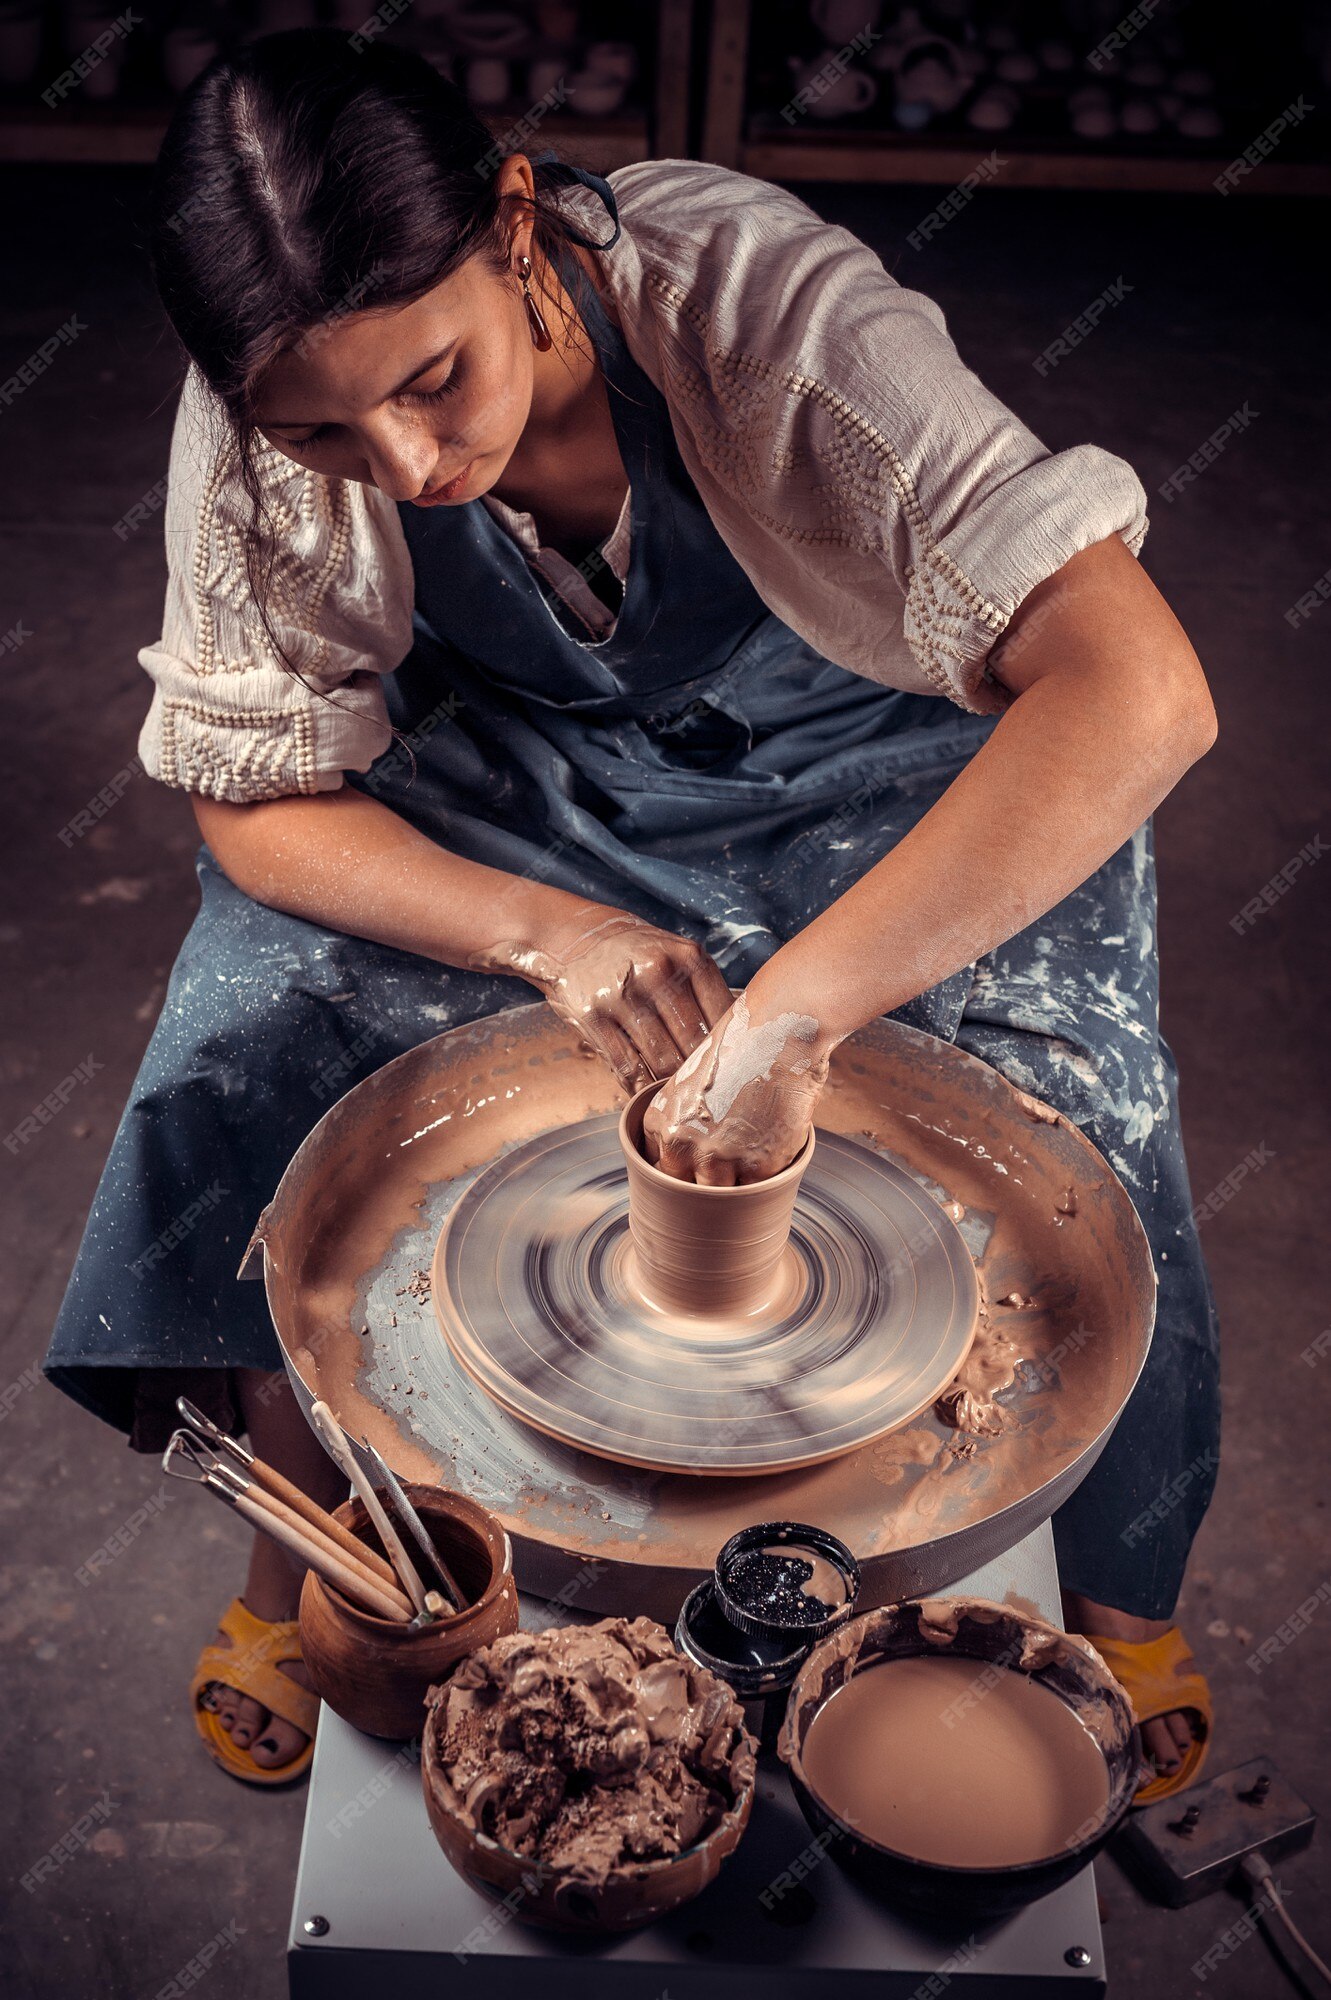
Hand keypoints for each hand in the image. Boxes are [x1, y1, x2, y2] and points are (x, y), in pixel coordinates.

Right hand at [487, 905, 732, 1092]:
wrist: (574, 936)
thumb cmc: (638, 954)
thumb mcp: (676, 955)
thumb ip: (704, 991)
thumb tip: (737, 1044)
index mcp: (689, 958)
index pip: (723, 1018)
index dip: (728, 1051)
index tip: (729, 1071)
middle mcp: (658, 972)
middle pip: (694, 1044)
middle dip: (701, 1073)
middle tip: (705, 1093)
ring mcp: (623, 994)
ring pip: (662, 1059)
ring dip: (671, 1084)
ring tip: (678, 1097)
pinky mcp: (592, 1015)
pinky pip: (626, 1065)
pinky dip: (639, 1086)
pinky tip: (645, 1093)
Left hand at [642, 993, 831, 1184]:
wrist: (779, 1029)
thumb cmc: (742, 1047)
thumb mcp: (693, 1082)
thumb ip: (686, 1122)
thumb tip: (692, 1162)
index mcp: (659, 1121)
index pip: (661, 1172)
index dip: (684, 1175)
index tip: (698, 1175)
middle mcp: (681, 1144)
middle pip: (685, 1193)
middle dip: (706, 1189)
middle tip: (726, 1181)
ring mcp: (718, 1158)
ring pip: (720, 1199)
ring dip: (735, 1190)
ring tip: (749, 1171)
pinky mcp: (757, 1165)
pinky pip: (757, 1191)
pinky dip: (766, 1181)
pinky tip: (773, 1155)